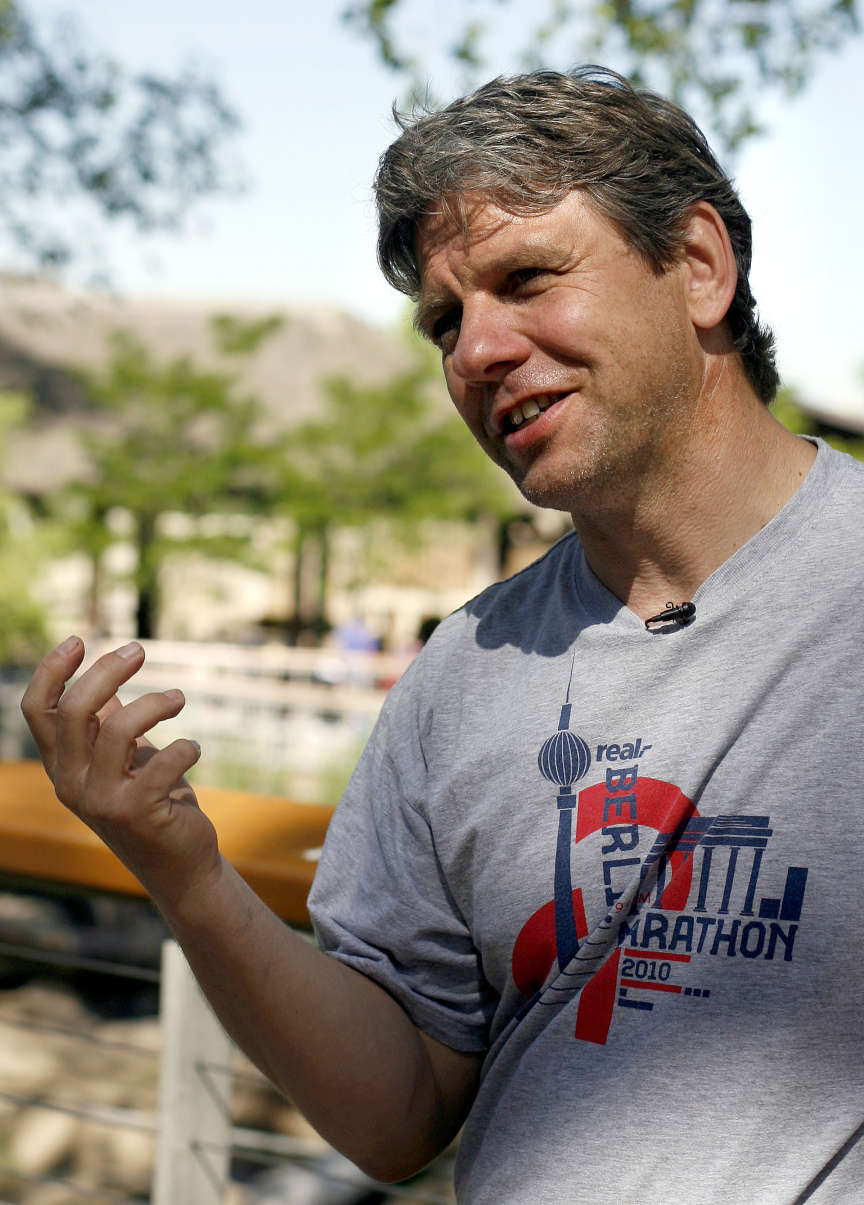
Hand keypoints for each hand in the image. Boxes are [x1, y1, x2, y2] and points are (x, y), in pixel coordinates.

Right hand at [20, 636, 218, 911]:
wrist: (181, 864)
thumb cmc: (155, 801)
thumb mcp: (127, 758)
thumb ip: (109, 723)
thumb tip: (104, 678)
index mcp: (63, 766)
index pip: (38, 711)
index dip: (51, 671)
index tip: (79, 640)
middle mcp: (71, 784)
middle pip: (75, 710)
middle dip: (107, 670)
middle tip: (139, 650)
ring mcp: (100, 802)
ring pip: (118, 730)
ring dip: (156, 703)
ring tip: (179, 698)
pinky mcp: (136, 814)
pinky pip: (162, 762)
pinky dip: (185, 746)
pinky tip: (194, 748)